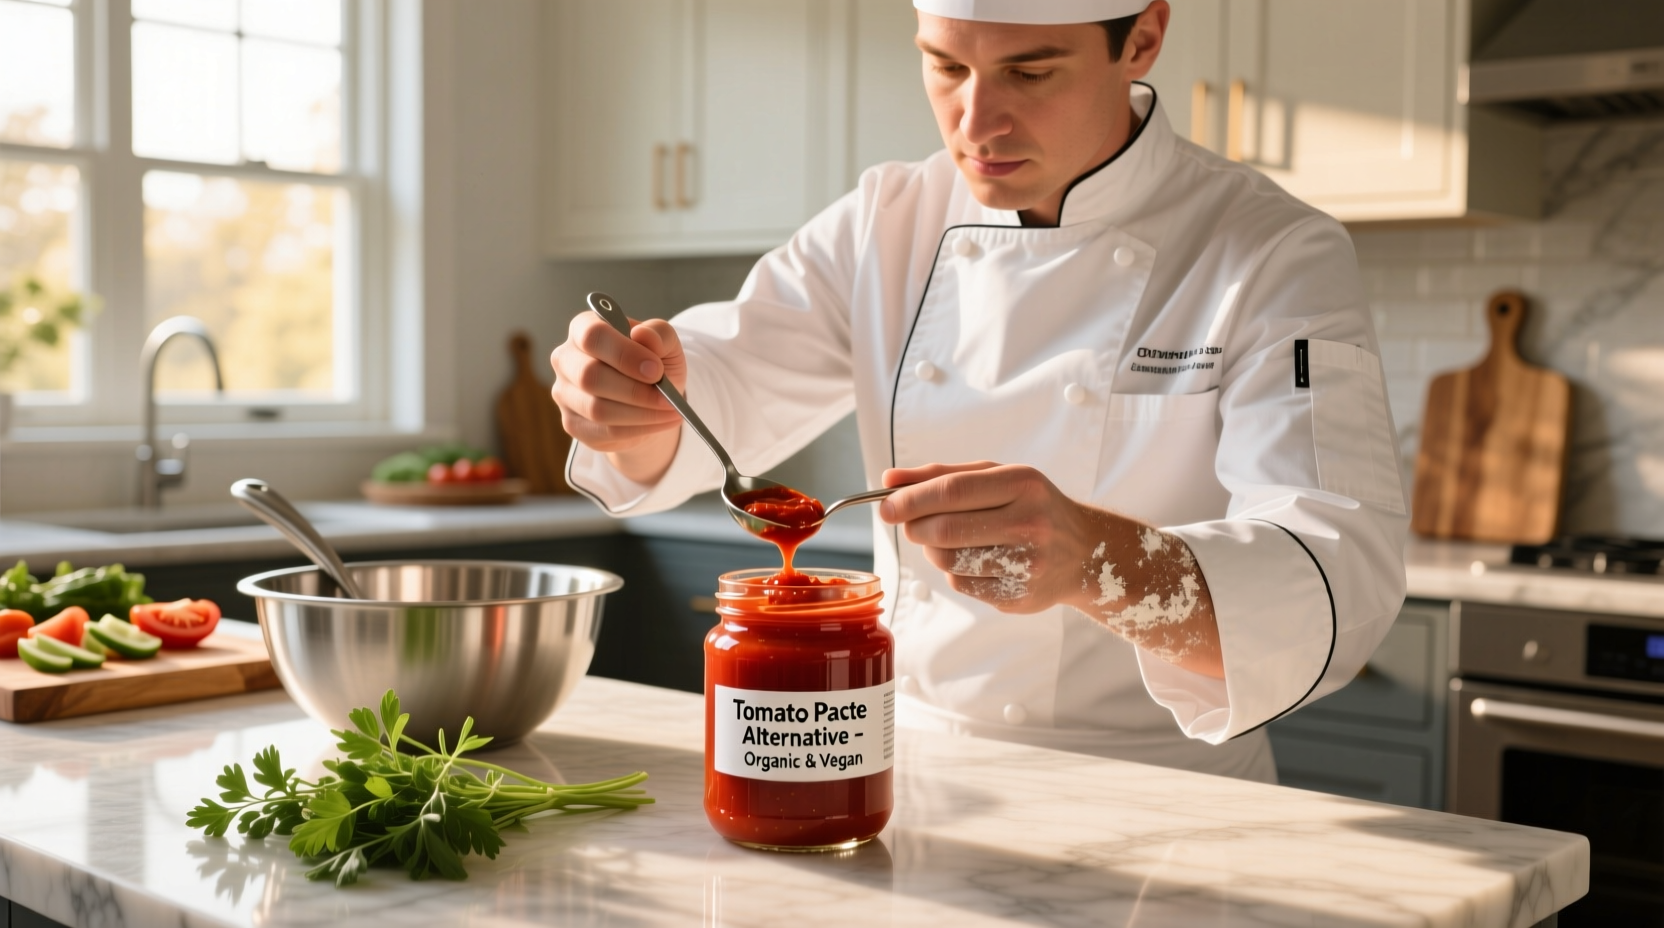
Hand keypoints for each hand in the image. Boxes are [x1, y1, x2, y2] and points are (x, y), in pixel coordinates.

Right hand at [550, 312, 686, 483]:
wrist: (650, 397)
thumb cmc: (653, 362)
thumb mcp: (665, 343)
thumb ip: (659, 334)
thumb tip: (643, 334)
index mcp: (583, 328)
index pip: (592, 336)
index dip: (624, 354)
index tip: (656, 370)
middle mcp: (566, 359)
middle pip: (589, 376)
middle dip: (634, 390)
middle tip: (667, 398)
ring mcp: (564, 394)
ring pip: (597, 409)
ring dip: (641, 414)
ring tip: (670, 411)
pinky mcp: (573, 424)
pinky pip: (604, 432)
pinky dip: (638, 429)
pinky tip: (660, 422)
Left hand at [878, 462, 1091, 612]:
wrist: (1083, 552)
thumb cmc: (1030, 506)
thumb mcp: (996, 478)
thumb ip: (941, 476)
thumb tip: (888, 481)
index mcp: (1023, 484)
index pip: (952, 491)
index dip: (911, 500)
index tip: (885, 506)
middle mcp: (1030, 524)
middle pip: (946, 529)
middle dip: (915, 527)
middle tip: (910, 524)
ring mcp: (1026, 565)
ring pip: (949, 561)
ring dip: (932, 550)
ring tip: (945, 540)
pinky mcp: (1018, 597)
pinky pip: (962, 584)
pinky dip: (954, 571)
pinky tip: (973, 560)